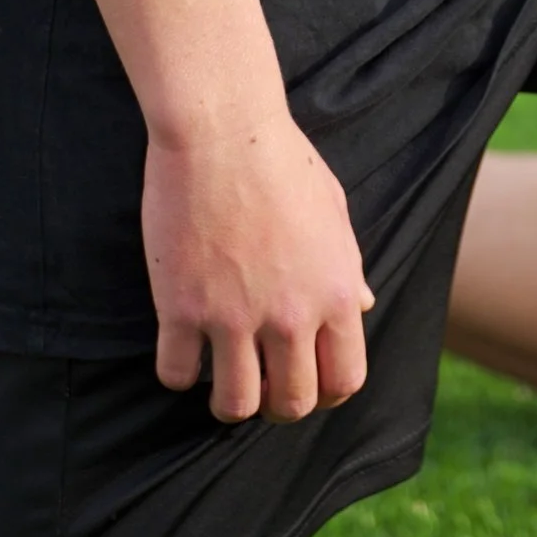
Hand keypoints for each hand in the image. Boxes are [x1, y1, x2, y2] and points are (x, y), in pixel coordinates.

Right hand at [145, 108, 373, 422]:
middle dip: (277, 406)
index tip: (306, 386)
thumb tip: (361, 306)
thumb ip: (346, 268)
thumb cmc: (282, 161)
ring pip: (234, 405)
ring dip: (228, 402)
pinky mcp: (180, 307)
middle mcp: (289, 315)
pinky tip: (181, 349)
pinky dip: (178, 372)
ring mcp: (232, 316)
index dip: (326, 394)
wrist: (223, 130)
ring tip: (220, 379)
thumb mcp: (333, 213)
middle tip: (260, 387)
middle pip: (290, 404)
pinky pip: (176, 374)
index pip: (344, 381)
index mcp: (334, 293)